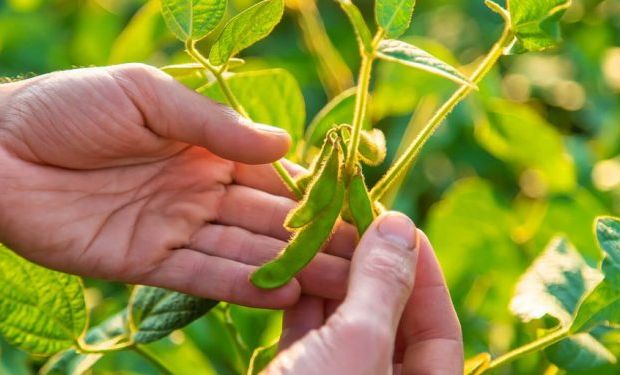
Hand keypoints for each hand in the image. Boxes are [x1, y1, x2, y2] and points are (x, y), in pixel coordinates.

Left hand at [0, 64, 354, 307]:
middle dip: (314, 240)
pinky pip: (201, 277)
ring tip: (338, 284)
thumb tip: (286, 147)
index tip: (356, 212)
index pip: (272, 177)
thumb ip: (215, 126)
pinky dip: (240, 287)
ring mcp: (176, 229)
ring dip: (289, 269)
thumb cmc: (70, 108)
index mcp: (205, 149)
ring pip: (243, 253)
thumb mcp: (148, 97)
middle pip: (267, 221)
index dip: (313, 195)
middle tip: (362, 261)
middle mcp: (199, 191)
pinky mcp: (146, 263)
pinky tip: (282, 295)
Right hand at [266, 212, 462, 373]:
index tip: (399, 224)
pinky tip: (292, 269)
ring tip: (319, 233)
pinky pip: (309, 335)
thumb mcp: (357, 346)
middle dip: (371, 267)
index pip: (438, 325)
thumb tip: (401, 225)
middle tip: (353, 219)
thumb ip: (382, 286)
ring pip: (346, 323)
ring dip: (333, 278)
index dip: (422, 270)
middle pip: (390, 319)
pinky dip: (302, 302)